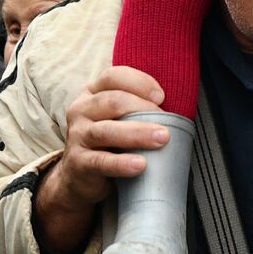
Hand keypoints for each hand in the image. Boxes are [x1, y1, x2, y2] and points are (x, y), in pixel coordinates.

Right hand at [45, 66, 168, 206]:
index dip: (139, 83)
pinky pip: (101, 161)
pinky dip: (122, 163)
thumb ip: (136, 107)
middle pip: (113, 101)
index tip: (161, 97)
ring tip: (162, 139)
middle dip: (144, 109)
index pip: (113, 77)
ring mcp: (77, 135)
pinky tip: (140, 165)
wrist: (81, 176)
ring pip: (107, 131)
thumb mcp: (118, 117)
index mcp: (92, 92)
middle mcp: (81, 109)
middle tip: (167, 124)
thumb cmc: (109, 141)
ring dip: (138, 133)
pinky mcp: (78, 162)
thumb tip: (176, 106)